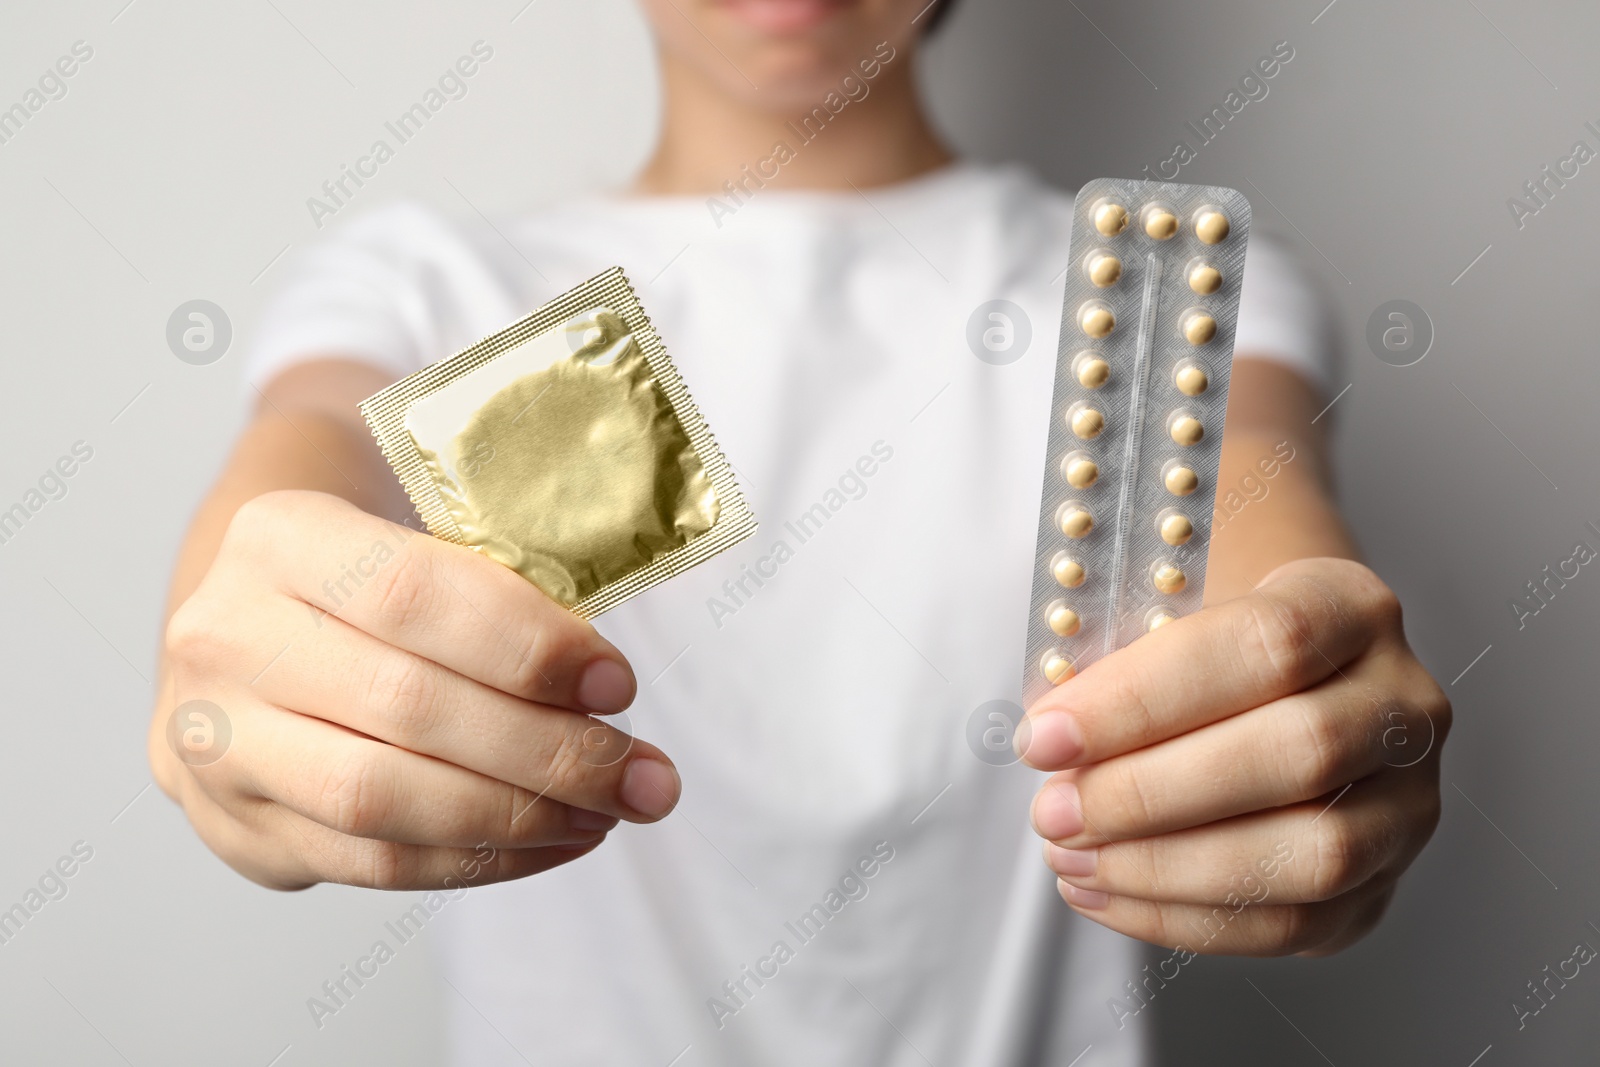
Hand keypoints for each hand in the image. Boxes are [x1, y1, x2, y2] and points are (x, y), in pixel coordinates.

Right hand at [149, 490, 680, 890]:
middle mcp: (226, 638)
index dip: (525, 646)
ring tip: (606, 811)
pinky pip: (372, 864)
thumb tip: (605, 688)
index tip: (617, 684)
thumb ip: (495, 593)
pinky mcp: (236, 826)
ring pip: (382, 800)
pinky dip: (479, 861)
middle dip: (547, 750)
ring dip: (519, 817)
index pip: (411, 593)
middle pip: (405, 707)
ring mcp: (217, 742)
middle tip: (639, 773)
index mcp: (279, 538)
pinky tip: (553, 841)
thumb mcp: (417, 540)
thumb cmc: (371, 583)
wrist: (251, 630)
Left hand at [1016, 557, 1448, 955]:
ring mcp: (1406, 803)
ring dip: (1168, 866)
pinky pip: (1292, 923)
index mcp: (1350, 608)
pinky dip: (1183, 918)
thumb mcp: (1172, 616)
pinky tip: (1104, 891)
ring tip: (1071, 857)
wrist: (1284, 689)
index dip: (1146, 699)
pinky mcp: (1380, 888)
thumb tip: (1051, 738)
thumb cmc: (1207, 654)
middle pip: (1299, 754)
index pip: (1266, 645)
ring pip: (1311, 853)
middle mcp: (1403, 705)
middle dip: (1151, 793)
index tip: (1048, 735)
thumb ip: (1126, 662)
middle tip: (1054, 809)